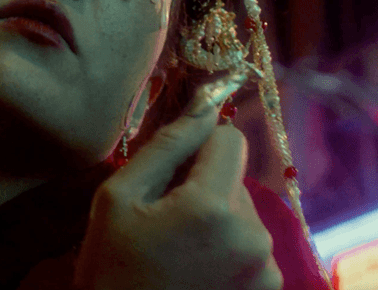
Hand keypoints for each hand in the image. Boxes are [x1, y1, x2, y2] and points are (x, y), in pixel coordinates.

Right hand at [74, 77, 282, 289]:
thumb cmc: (112, 269)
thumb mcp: (118, 200)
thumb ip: (165, 147)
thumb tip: (203, 105)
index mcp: (213, 206)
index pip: (230, 138)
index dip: (200, 145)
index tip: (172, 170)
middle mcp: (253, 235)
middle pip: (235, 177)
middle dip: (204, 186)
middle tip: (165, 219)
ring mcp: (265, 268)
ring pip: (243, 212)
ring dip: (217, 219)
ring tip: (180, 250)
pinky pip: (250, 245)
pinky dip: (227, 249)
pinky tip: (197, 271)